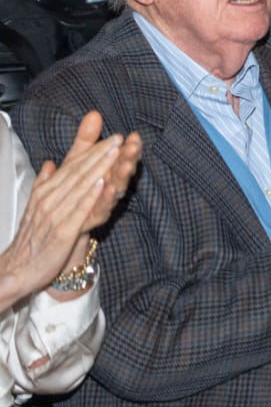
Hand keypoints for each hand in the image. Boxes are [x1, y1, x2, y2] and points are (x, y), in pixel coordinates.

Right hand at [0, 112, 140, 304]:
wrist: (17, 269)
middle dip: (99, 153)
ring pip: (80, 187)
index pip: (72, 167)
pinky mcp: (63, 232)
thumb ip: (46, 183)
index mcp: (45, 192)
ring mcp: (56, 215)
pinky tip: (104, 184)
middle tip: (117, 138)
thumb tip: (50, 163)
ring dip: (99, 168)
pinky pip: (79, 211)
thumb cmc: (33, 238)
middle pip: (78, 172)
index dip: (92, 151)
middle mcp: (49, 200)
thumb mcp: (38, 206)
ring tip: (115, 152)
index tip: (111, 137)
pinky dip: (91, 196)